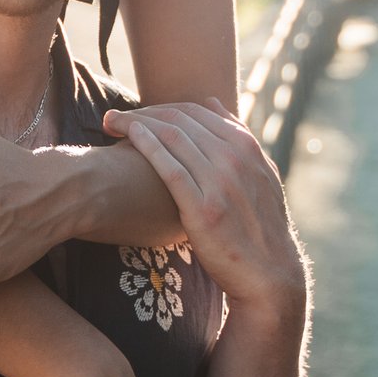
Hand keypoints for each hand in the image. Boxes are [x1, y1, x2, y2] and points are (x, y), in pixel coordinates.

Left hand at [106, 102, 307, 312]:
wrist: (268, 273)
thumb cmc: (257, 224)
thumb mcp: (258, 174)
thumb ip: (237, 138)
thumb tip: (211, 103)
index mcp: (246, 147)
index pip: (195, 111)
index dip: (160, 106)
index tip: (136, 112)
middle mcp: (235, 159)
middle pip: (179, 120)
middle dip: (141, 113)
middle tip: (111, 116)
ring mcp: (220, 182)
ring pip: (171, 137)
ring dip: (135, 124)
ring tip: (109, 124)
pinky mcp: (204, 208)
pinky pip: (170, 168)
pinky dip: (147, 147)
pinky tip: (127, 138)